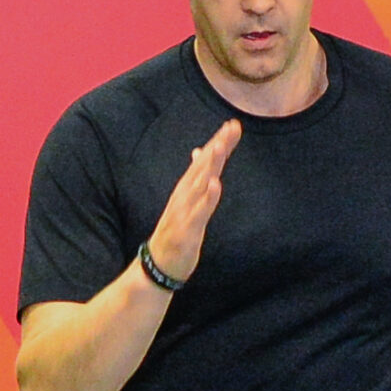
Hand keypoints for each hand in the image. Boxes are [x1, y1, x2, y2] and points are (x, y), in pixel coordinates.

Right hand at [145, 118, 241, 287]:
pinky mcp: (186, 229)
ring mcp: (184, 212)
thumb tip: (199, 152)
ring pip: (199, 185)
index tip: (232, 125)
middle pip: (203, 167)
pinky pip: (199, 212)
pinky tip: (216, 184)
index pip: (204, 161)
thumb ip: (196, 177)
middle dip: (217, 147)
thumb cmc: (175, 232)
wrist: (157, 265)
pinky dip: (207, 197)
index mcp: (186, 189)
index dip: (218, 142)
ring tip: (220, 146)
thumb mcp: (187, 201)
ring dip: (210, 165)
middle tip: (230, 127)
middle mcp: (184, 196)